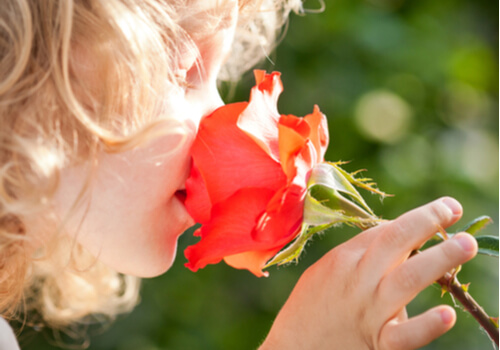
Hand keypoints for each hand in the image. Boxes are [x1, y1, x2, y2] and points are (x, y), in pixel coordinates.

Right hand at [261, 197, 477, 349]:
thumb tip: (390, 236)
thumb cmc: (308, 308)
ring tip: (465, 244)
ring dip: (439, 259)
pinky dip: (426, 325)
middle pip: (395, 242)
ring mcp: (368, 312)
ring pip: (407, 279)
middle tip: (453, 209)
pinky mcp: (376, 344)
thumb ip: (356, 255)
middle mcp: (357, 280)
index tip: (441, 211)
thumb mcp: (325, 272)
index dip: (416, 219)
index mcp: (343, 260)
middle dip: (426, 221)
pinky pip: (404, 335)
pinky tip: (446, 314)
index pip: (384, 232)